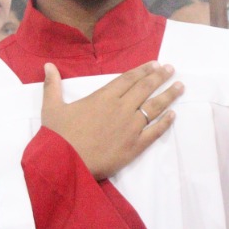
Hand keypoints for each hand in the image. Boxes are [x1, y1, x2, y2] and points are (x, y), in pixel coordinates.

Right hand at [40, 61, 181, 180]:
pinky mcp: (135, 145)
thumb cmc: (58, 136)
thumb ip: (52, 86)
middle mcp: (121, 108)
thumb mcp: (52, 108)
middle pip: (145, 88)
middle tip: (172, 70)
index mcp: (104, 97)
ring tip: (180, 87)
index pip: (128, 79)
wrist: (65, 164)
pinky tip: (173, 115)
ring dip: (169, 95)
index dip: (143, 70)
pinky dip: (165, 123)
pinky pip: (155, 131)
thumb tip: (48, 65)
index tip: (155, 64)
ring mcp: (130, 127)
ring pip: (154, 107)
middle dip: (160, 77)